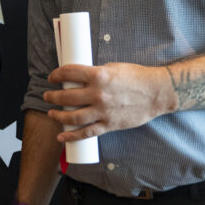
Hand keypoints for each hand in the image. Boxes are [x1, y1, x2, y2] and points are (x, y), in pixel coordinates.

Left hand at [43, 62, 177, 141]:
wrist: (156, 93)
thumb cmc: (137, 77)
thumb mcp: (113, 68)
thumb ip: (97, 74)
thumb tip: (80, 78)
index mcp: (99, 75)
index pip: (69, 72)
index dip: (56, 75)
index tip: (51, 77)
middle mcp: (98, 94)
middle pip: (66, 96)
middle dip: (53, 96)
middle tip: (47, 96)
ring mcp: (103, 111)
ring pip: (73, 117)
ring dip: (58, 116)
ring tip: (51, 113)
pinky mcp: (109, 124)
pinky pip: (87, 133)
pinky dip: (72, 136)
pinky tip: (62, 137)